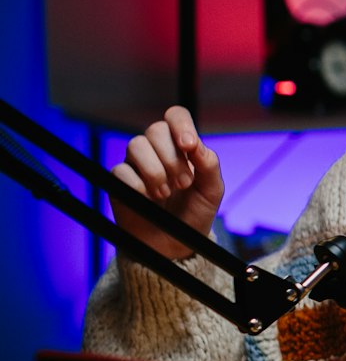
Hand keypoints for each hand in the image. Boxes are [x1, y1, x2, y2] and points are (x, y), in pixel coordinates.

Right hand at [109, 107, 224, 261]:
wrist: (175, 245)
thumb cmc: (194, 214)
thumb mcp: (211, 190)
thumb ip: (209, 164)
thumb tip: (196, 145)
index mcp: (181, 146)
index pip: (176, 116)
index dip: (181, 125)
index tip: (189, 146)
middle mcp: (157, 150)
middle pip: (155, 129)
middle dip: (172, 157)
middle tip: (184, 183)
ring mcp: (136, 164)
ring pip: (136, 145)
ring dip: (155, 170)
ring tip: (167, 193)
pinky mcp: (118, 181)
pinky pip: (120, 170)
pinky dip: (138, 184)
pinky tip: (149, 199)